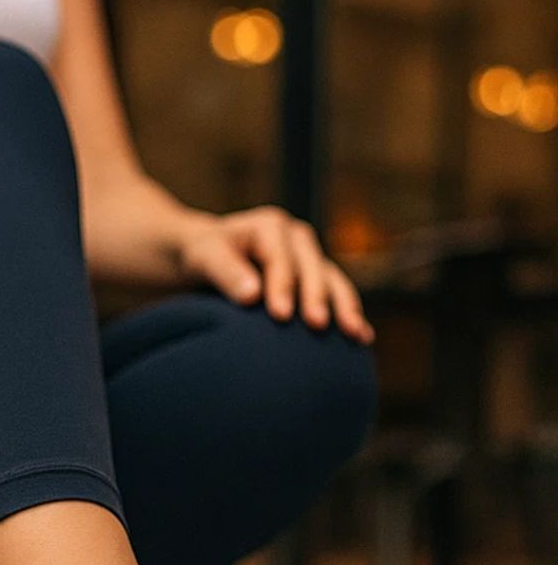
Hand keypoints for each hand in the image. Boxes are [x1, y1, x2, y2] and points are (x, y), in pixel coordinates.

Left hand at [175, 206, 373, 342]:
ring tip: (354, 334)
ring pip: (333, 281)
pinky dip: (349, 315)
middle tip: (317, 325)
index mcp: (268, 227)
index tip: (280, 315)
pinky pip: (337, 296)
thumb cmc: (202, 256)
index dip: (281, 285)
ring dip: (344, 307)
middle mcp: (296, 239)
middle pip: (312, 268)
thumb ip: (224, 272)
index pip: (278, 258)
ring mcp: (309, 259)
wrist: (208, 259)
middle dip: (316, 297)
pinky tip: (362, 338)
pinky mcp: (316, 280)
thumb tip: (251, 295)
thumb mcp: (204, 258)